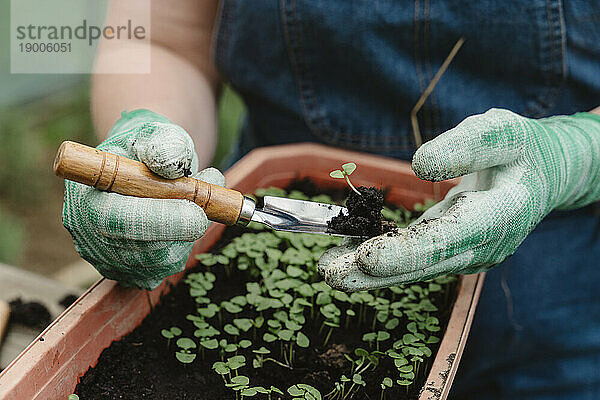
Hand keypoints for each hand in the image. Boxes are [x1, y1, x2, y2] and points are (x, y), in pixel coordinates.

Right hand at [63, 110, 223, 289]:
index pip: (117, 220)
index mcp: (84, 194)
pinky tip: (182, 219)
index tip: (198, 212)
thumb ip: (162, 143)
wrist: (141, 164)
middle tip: (207, 202)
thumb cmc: (146, 147)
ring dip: (187, 234)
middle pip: (140, 249)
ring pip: (159, 261)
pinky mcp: (127, 271)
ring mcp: (105, 257)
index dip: (161, 220)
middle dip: (182, 229)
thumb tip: (168, 160)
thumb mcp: (155, 133)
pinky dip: (183, 244)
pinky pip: (165, 267)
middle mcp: (87, 232)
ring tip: (193, 200)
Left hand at [319, 108, 599, 291]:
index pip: (452, 238)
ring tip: (330, 268)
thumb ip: (467, 145)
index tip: (368, 257)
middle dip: (378, 270)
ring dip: (373, 271)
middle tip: (332, 273)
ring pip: (418, 266)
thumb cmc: (523, 149)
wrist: (544, 175)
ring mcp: (470, 252)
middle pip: (427, 262)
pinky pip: (417, 256)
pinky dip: (385, 257)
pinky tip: (349, 253)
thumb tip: (421, 165)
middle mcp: (485, 244)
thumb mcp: (502, 132)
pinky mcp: (455, 250)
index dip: (409, 251)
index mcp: (502, 213)